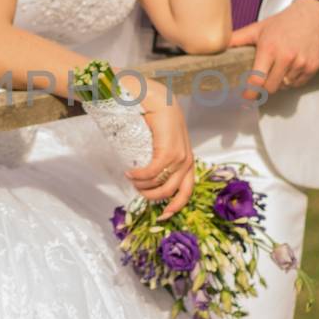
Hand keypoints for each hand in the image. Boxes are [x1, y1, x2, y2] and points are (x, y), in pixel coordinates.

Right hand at [126, 92, 195, 218]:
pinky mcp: (169, 152)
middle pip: (169, 192)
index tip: (162, 216)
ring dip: (142, 186)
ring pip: (159, 185)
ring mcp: (179, 158)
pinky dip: (139, 176)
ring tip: (131, 178)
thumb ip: (162, 160)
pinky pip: (152, 173)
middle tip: (137, 190)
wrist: (160, 101)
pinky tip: (129, 173)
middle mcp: (187, 162)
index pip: (186, 192)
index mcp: (188, 163)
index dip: (175, 207)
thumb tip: (149, 179)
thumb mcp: (165, 144)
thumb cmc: (160, 122)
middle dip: (151, 196)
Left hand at [228, 0, 318, 99]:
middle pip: (271, 87)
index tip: (245, 97)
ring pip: (284, 86)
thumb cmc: (281, 23)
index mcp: (269, 48)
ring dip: (279, 82)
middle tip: (262, 79)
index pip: (257, 79)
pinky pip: (297, 84)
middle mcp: (286, 57)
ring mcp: (301, 63)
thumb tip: (215, 46)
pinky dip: (292, 80)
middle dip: (264, 87)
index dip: (250, 92)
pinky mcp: (313, 67)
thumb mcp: (257, 28)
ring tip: (279, 67)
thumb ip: (237, 39)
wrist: (312, 16)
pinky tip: (291, 67)